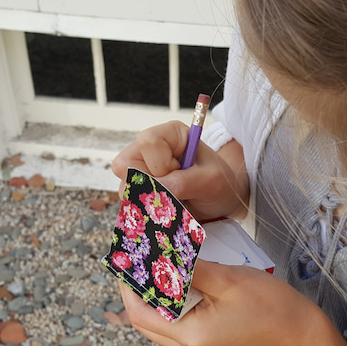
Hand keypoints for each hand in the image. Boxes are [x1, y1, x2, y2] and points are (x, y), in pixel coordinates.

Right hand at [111, 121, 248, 220]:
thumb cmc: (220, 183)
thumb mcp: (210, 181)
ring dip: (149, 200)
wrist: (222, 202)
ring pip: (124, 186)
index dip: (161, 164)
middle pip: (125, 164)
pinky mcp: (138, 189)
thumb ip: (182, 183)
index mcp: (170, 134)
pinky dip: (147, 210)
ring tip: (175, 199)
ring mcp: (141, 169)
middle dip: (151, 184)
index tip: (180, 172)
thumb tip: (152, 190)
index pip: (148, 142)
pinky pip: (129, 202)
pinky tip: (167, 207)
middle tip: (177, 189)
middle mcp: (150, 149)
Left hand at [120, 259, 329, 345]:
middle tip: (135, 257)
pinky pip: (171, 324)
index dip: (127, 285)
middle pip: (144, 319)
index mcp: (189, 337)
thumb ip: (187, 268)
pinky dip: (167, 303)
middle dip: (137, 288)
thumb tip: (156, 254)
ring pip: (156, 322)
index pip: (140, 313)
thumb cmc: (266, 302)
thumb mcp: (225, 278)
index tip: (124, 258)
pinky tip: (171, 280)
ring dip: (152, 294)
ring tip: (151, 264)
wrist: (294, 328)